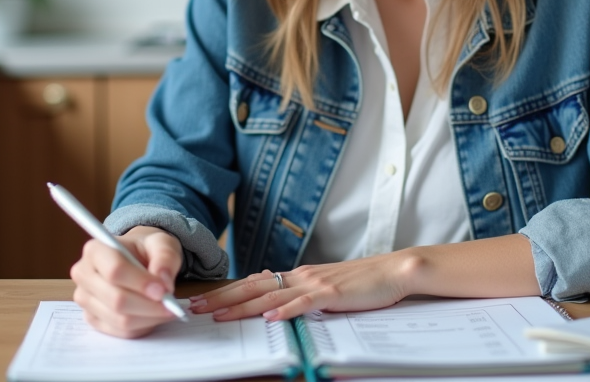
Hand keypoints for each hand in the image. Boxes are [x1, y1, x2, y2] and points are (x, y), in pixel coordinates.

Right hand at [70, 225, 183, 337]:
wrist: (136, 259)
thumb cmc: (146, 249)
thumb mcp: (162, 243)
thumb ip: (165, 257)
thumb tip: (164, 281)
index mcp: (95, 250)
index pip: (115, 271)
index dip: (140, 283)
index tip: (164, 290)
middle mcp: (83, 275)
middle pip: (116, 300)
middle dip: (148, 305)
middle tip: (170, 304)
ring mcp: (85, 299)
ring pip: (119, 320)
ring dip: (148, 318)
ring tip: (166, 308)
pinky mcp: (92, 318)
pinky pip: (120, 332)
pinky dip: (142, 326)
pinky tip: (153, 315)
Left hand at [189, 251, 419, 322]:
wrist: (394, 270)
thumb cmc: (363, 282)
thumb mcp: (326, 284)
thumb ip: (301, 290)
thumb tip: (275, 294)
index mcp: (298, 275)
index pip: (254, 283)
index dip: (226, 291)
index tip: (203, 299)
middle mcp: (301, 276)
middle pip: (253, 287)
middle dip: (222, 298)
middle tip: (195, 308)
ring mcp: (315, 284)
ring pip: (271, 295)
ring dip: (243, 306)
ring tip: (219, 315)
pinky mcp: (332, 293)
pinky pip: (304, 303)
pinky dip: (285, 310)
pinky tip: (270, 318)